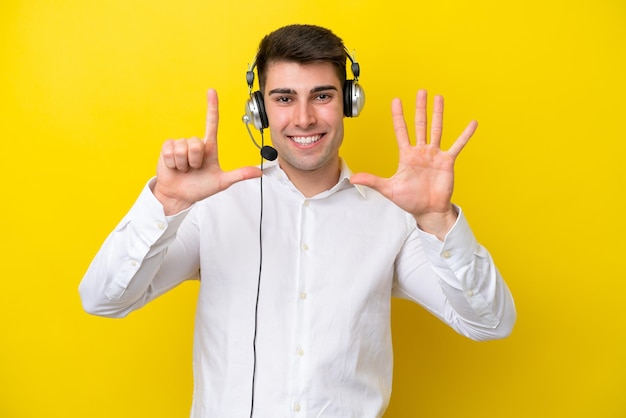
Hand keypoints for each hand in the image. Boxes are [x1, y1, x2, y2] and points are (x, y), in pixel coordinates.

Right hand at [153, 89, 261, 214]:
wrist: (179, 195)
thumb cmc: (199, 188)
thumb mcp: (221, 182)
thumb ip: (239, 175)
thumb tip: (259, 172)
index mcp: (209, 147)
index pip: (212, 123)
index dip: (212, 107)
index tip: (212, 91)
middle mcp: (195, 143)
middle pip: (196, 143)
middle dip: (195, 160)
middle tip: (194, 169)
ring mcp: (180, 144)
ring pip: (183, 148)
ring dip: (183, 163)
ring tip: (184, 169)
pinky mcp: (167, 148)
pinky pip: (170, 150)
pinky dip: (172, 162)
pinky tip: (174, 167)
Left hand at [350, 89, 477, 238]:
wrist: (428, 210)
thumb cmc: (410, 200)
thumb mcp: (389, 189)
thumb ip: (372, 180)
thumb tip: (353, 179)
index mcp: (407, 155)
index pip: (401, 130)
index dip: (398, 116)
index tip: (396, 100)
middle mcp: (421, 151)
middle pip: (420, 124)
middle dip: (420, 108)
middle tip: (421, 91)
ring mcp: (435, 155)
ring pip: (437, 129)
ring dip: (438, 113)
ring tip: (439, 97)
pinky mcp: (447, 161)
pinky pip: (457, 145)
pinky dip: (465, 135)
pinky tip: (472, 123)